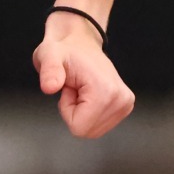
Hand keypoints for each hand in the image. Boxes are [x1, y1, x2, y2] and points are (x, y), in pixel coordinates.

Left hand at [33, 19, 134, 137]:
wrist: (80, 42)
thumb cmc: (64, 50)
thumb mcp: (48, 56)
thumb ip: (49, 71)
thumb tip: (49, 87)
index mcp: (107, 91)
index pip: (79, 128)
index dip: (67, 110)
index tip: (69, 88)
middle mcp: (121, 100)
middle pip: (87, 132)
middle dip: (74, 112)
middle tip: (75, 88)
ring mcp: (125, 104)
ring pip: (93, 130)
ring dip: (81, 112)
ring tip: (80, 89)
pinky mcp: (125, 106)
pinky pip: (99, 125)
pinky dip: (89, 112)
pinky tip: (87, 92)